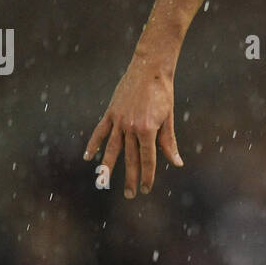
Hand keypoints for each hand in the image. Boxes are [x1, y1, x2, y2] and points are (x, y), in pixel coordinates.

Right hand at [84, 57, 182, 197]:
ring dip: (109, 167)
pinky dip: (94, 144)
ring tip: (104, 183)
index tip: (147, 189)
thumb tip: (177, 163)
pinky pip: (100, 132)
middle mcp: (131, 127)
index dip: (148, 175)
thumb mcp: (169, 118)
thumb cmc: (163, 93)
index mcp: (148, 130)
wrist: (149, 68)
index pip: (148, 159)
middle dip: (131, 178)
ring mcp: (119, 120)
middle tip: (130, 195)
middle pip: (130, 158)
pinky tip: (88, 158)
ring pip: (112, 149)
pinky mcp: (111, 113)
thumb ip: (169, 142)